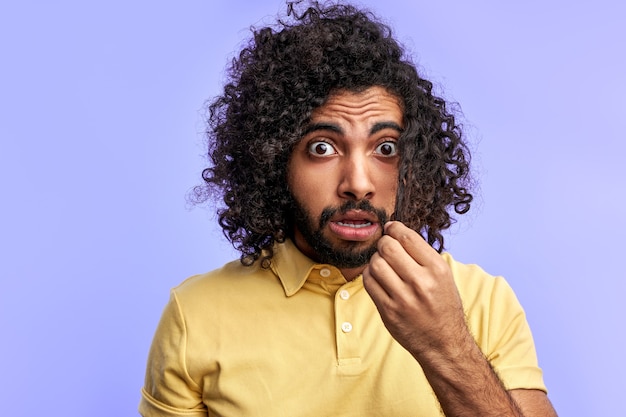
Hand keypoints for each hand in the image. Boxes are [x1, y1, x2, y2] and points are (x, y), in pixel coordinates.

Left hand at [363, 221, 468, 359]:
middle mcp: (421, 282)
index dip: (394, 228)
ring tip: (384, 265)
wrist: (443, 343)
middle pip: (388, 247)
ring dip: (376, 260)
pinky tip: (378, 278)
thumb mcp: (443, 276)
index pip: (407, 237)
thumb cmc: (442, 306)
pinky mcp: (388, 311)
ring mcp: (403, 298)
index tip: (391, 228)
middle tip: (386, 248)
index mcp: (437, 269)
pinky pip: (369, 282)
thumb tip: (396, 231)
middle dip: (384, 243)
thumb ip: (422, 255)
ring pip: (376, 263)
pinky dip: (370, 275)